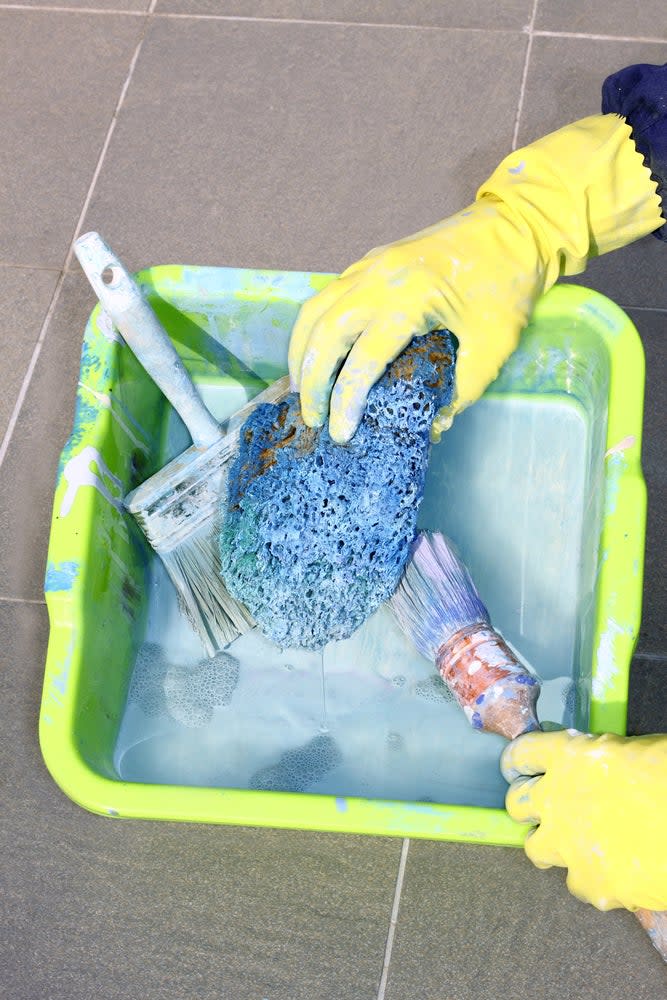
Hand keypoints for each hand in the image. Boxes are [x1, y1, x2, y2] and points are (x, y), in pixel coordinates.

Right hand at [289, 115, 660, 442]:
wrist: (515, 230)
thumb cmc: (507, 289)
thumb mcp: (490, 350)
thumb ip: (457, 394)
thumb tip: (428, 429)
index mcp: (411, 301)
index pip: (362, 360)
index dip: (346, 402)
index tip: (340, 433)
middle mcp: (379, 279)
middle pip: (324, 334)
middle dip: (311, 381)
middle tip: (313, 417)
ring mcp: (369, 265)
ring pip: (314, 311)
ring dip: (302, 353)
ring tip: (303, 390)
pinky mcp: (369, 261)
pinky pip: (326, 296)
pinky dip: (313, 329)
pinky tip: (317, 354)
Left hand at [501, 729, 666, 910]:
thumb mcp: (629, 753)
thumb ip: (597, 763)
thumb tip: (593, 772)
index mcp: (568, 756)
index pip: (523, 753)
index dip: (519, 761)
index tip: (518, 768)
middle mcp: (556, 798)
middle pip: (517, 802)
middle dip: (528, 806)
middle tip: (547, 810)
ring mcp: (567, 843)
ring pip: (535, 848)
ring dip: (551, 845)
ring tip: (574, 845)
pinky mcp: (588, 882)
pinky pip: (575, 882)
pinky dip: (590, 877)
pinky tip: (612, 871)